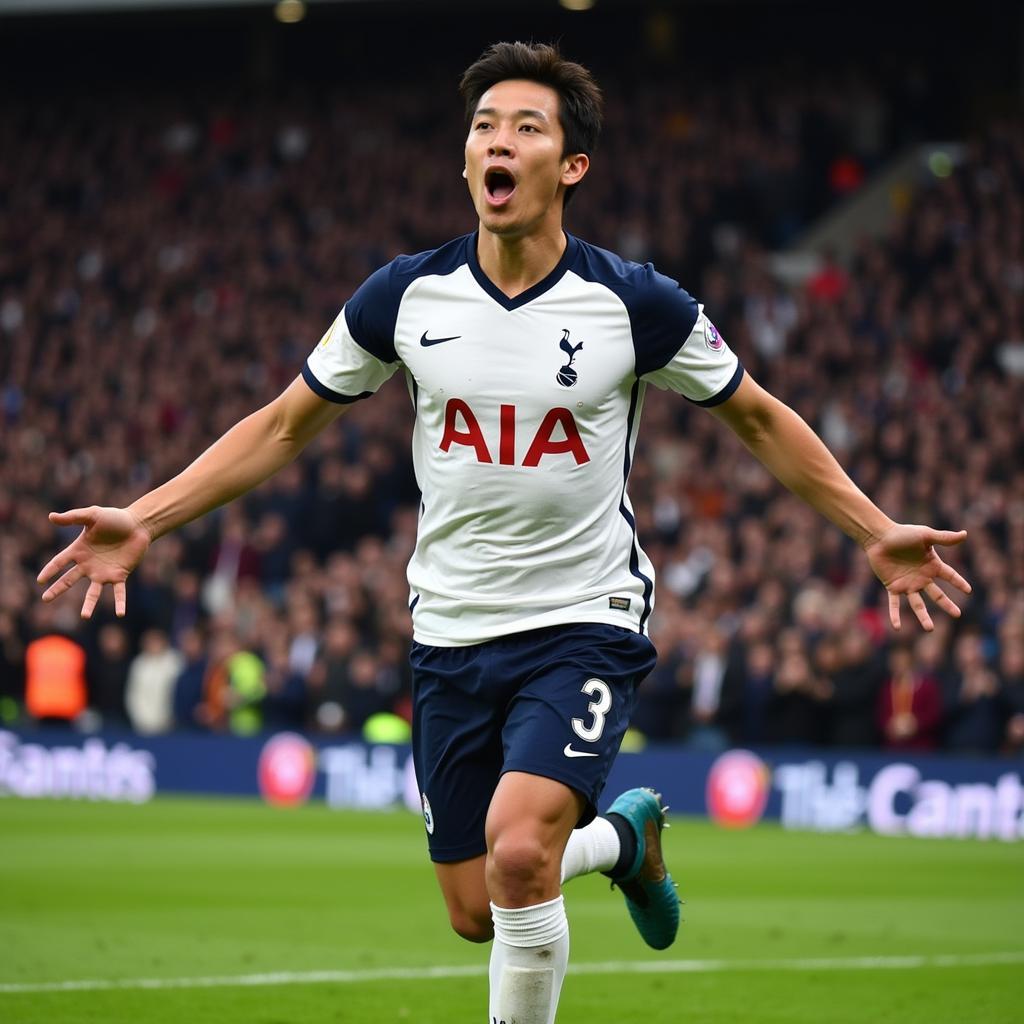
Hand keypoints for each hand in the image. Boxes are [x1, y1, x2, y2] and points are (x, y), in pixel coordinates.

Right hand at [37, 506, 152, 618]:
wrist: (138, 524)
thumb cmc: (115, 518)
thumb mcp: (92, 515)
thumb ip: (73, 517)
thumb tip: (51, 517)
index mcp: (79, 551)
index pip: (59, 562)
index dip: (50, 570)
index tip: (40, 580)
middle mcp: (88, 565)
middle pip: (69, 580)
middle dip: (57, 589)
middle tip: (45, 599)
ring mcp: (103, 572)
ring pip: (93, 592)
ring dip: (89, 604)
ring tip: (85, 616)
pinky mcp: (119, 575)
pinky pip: (119, 592)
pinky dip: (119, 603)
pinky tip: (120, 614)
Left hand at [864, 524, 970, 631]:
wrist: (879, 537)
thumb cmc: (902, 534)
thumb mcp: (925, 535)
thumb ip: (944, 538)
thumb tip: (965, 534)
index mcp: (932, 565)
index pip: (950, 576)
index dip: (959, 582)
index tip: (968, 591)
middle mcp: (921, 577)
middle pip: (937, 594)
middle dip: (947, 604)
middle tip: (957, 614)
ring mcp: (907, 584)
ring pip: (917, 604)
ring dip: (923, 616)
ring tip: (930, 629)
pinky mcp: (893, 587)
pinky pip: (894, 604)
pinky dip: (895, 615)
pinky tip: (897, 627)